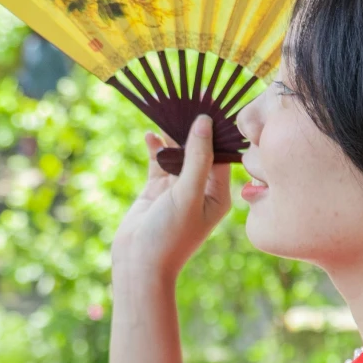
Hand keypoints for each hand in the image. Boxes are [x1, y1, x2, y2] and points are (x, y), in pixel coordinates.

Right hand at [110, 115, 229, 287]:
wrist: (139, 264)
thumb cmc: (170, 236)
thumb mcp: (187, 194)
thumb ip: (196, 158)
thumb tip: (205, 122)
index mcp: (219, 194)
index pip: (223, 153)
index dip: (218, 128)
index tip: (214, 102)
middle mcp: (201, 190)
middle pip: (200, 150)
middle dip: (194, 127)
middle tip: (190, 97)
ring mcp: (178, 189)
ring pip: (178, 153)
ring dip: (173, 134)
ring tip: (168, 109)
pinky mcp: (157, 191)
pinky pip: (159, 162)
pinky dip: (155, 148)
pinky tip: (149, 134)